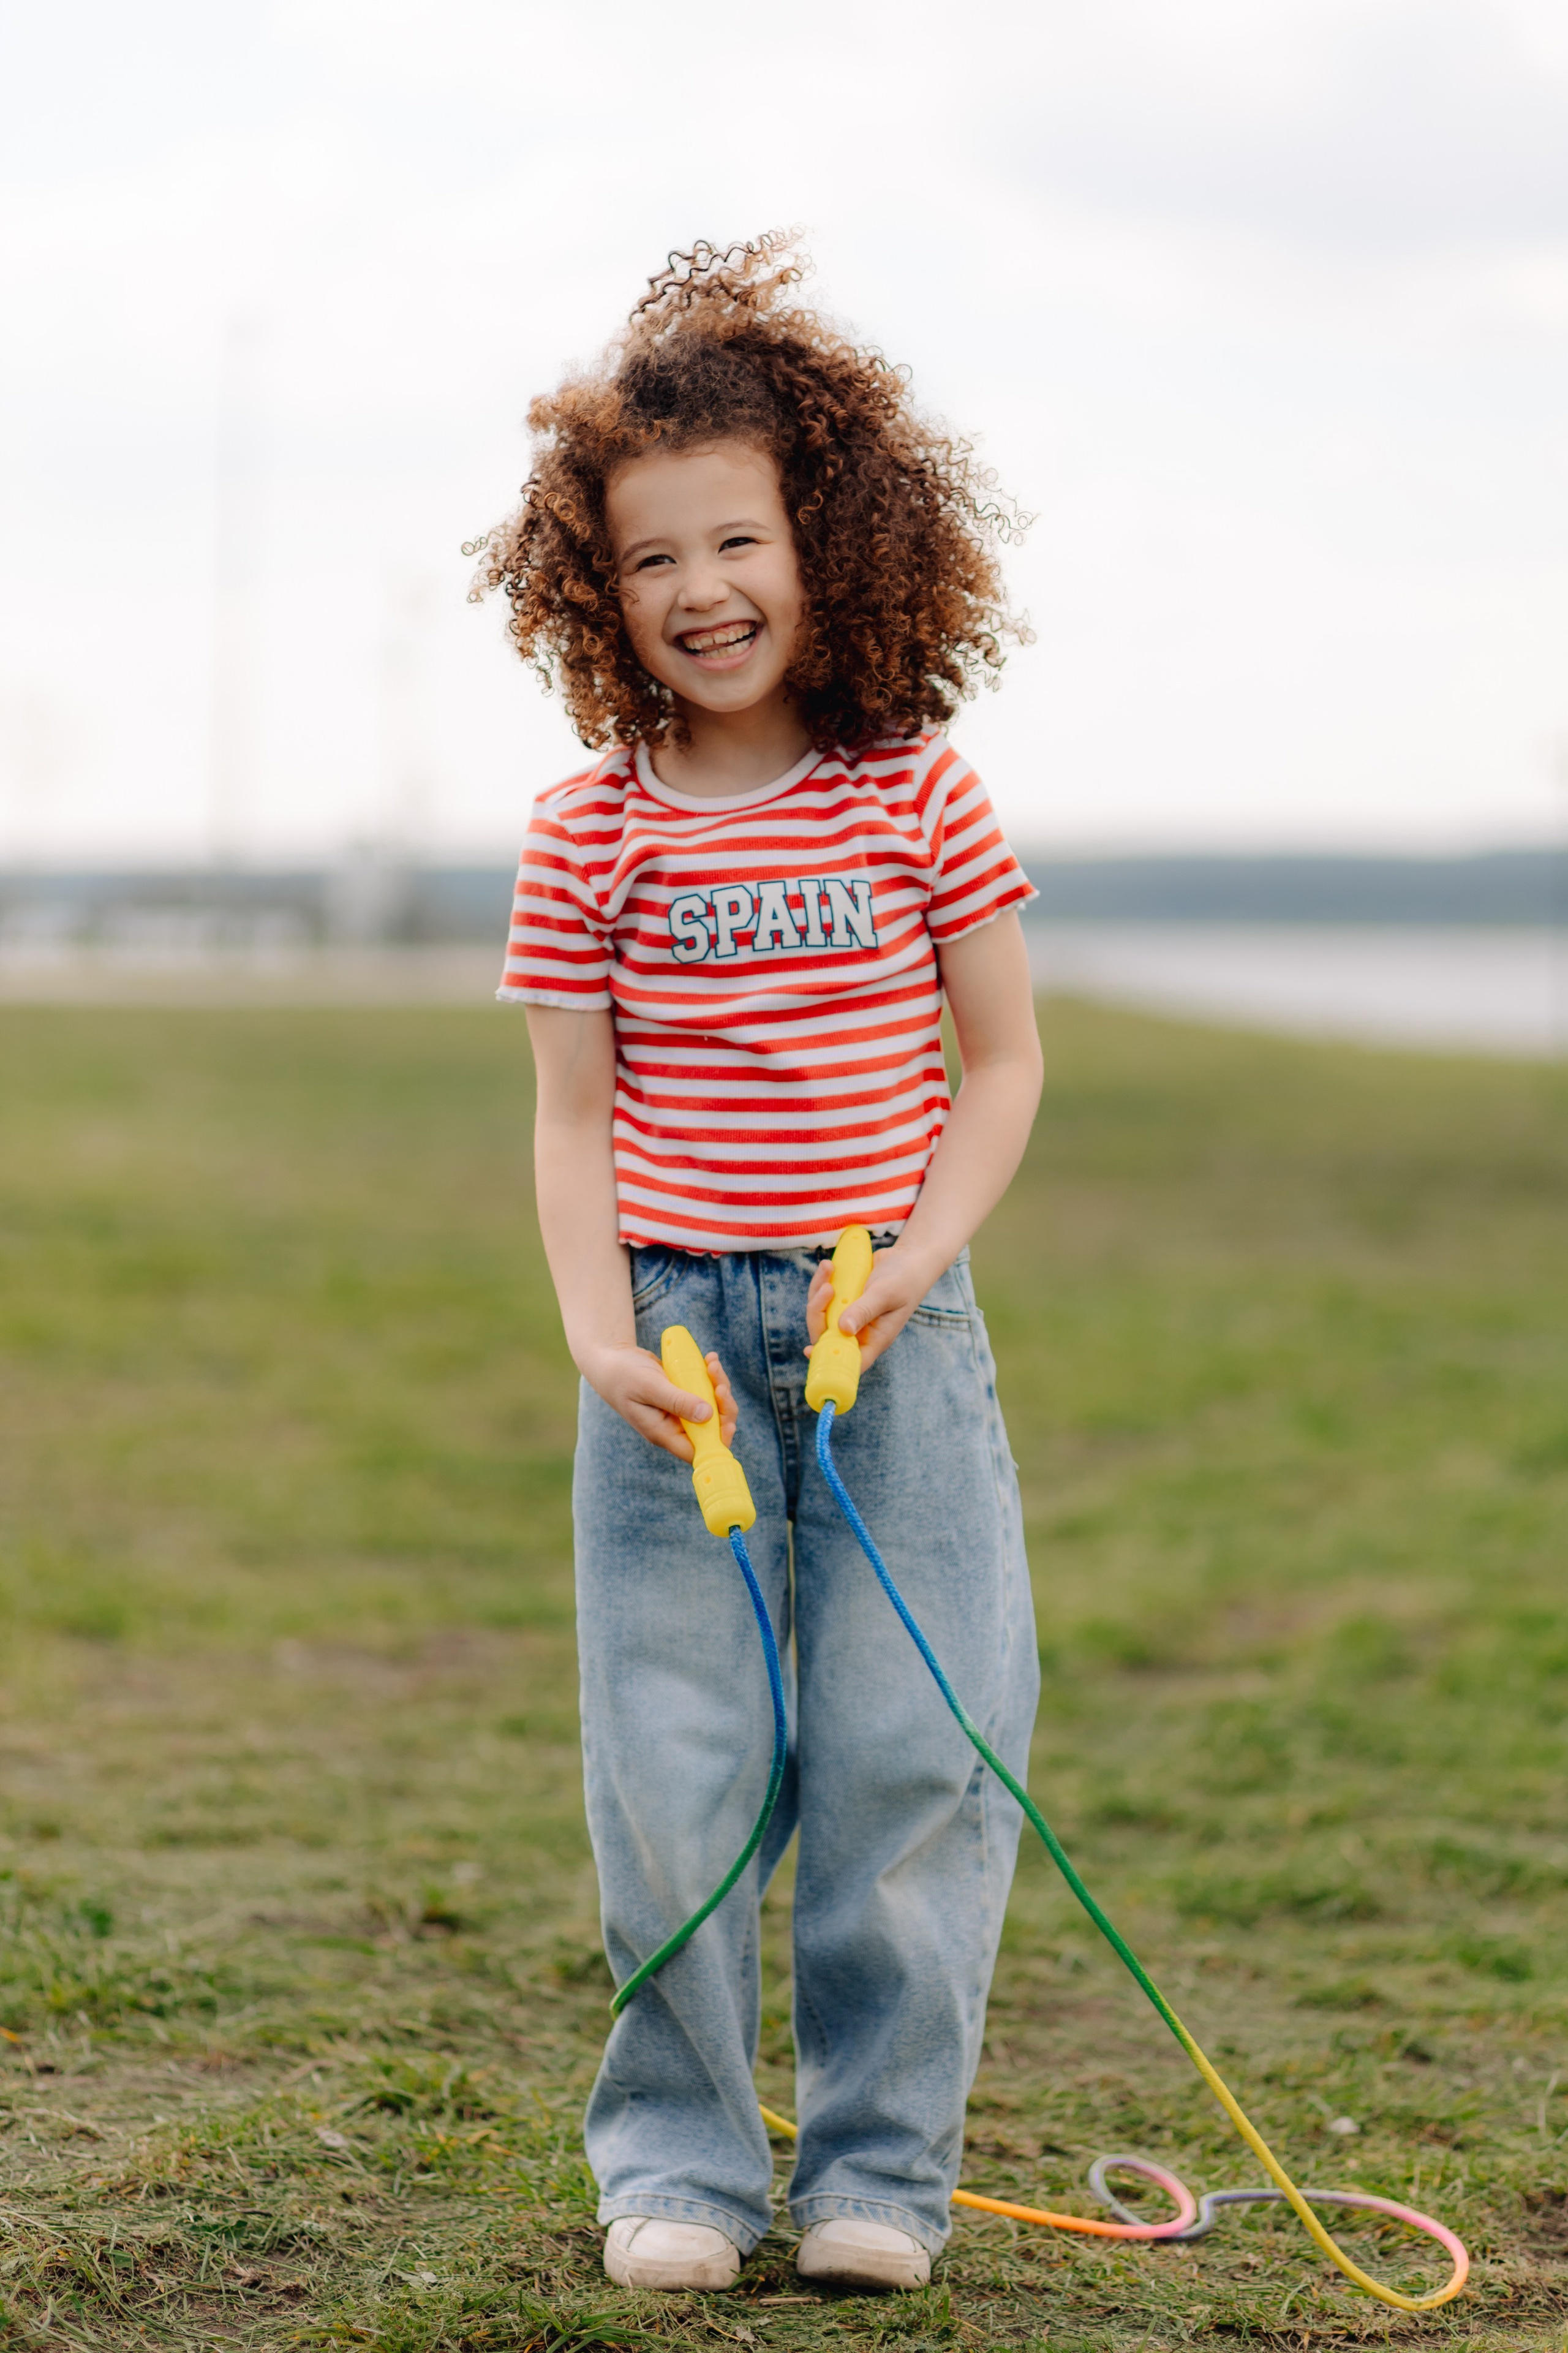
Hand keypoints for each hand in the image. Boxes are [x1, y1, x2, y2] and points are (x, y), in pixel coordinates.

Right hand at [579, 1342, 737, 1461]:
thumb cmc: (623, 1375)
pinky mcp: (682, 1395)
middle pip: (712, 1429)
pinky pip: (706, 1391)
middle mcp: (674, 1426)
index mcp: (663, 1433)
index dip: (718, 1441)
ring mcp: (679, 1410)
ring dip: (718, 1386)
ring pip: (713, 1408)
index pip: (698, 1451)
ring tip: (712, 1364)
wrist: (611, 1359)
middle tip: (719, 1384)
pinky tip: (709, 1360)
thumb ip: (677, 1402)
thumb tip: (707, 1416)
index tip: (727, 1421)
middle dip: (723, 1407)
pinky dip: (711, 1377)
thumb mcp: (649, 1386)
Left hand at [804, 1246, 935, 1376]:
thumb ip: (864, 1310)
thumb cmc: (905, 1279)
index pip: (850, 1360)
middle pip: (827, 1335)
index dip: (828, 1360)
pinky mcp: (845, 1300)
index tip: (809, 1352)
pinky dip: (822, 1282)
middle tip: (827, 1289)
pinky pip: (824, 1297)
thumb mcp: (886, 1294)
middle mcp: (860, 1331)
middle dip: (818, 1313)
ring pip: (822, 1314)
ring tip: (829, 1267)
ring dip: (818, 1292)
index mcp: (874, 1339)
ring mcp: (850, 1315)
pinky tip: (829, 1266)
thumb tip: (843, 1329)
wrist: (909, 1258)